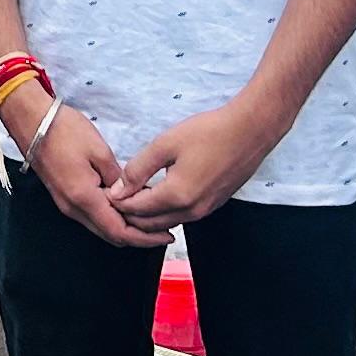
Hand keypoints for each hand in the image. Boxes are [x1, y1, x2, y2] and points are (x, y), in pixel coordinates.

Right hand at [13, 89, 158, 246]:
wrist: (31, 120)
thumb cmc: (63, 130)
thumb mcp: (99, 150)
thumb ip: (118, 178)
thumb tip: (131, 195)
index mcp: (84, 198)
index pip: (119, 231)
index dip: (145, 237)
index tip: (167, 235)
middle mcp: (73, 208)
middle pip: (110, 235)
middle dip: (139, 237)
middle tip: (164, 230)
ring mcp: (66, 204)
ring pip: (101, 227)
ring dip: (125, 227)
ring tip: (150, 218)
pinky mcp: (64, 196)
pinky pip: (92, 216)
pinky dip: (112, 217)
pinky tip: (126, 207)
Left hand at [115, 99, 288, 231]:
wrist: (250, 131)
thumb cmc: (209, 132)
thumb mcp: (166, 144)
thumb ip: (138, 168)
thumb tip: (118, 190)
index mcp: (177, 196)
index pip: (136, 210)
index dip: (117, 203)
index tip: (105, 191)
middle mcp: (192, 211)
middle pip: (150, 224)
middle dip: (129, 214)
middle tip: (115, 196)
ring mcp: (205, 211)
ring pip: (166, 222)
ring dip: (147, 214)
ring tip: (133, 193)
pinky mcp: (213, 205)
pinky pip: (182, 216)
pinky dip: (164, 210)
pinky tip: (157, 192)